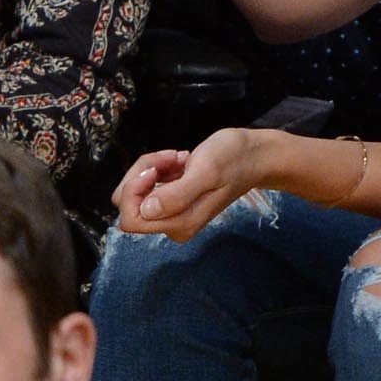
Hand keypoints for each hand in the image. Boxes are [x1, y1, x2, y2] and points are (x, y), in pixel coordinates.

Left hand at [113, 128, 264, 239]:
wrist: (253, 156)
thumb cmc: (233, 160)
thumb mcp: (207, 172)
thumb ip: (178, 194)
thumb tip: (146, 211)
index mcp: (180, 224)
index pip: (131, 219)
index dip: (134, 191)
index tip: (155, 170)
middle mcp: (172, 224)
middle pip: (128, 204)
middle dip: (141, 174)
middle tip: (170, 157)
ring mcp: (170, 213)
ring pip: (134, 192)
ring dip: (149, 167)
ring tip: (177, 157)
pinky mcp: (170, 200)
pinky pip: (145, 184)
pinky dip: (156, 167)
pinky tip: (181, 161)